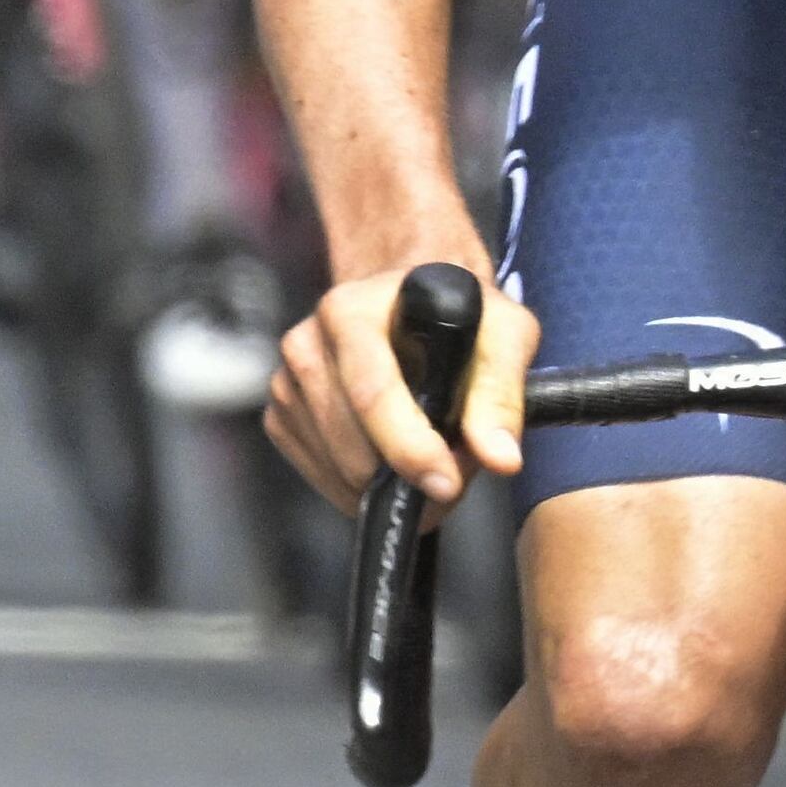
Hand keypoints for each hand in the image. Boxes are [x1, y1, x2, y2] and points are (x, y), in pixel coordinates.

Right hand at [268, 259, 539, 516]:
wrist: (411, 300)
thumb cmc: (461, 314)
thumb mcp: (504, 333)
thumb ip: (502, 393)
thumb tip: (501, 458)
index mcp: (350, 312)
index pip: (373, 394)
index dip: (410, 448)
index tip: (446, 484)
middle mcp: (306, 345)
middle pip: (352, 442)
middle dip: (409, 476)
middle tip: (456, 476)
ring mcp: (286, 383)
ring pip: (338, 467)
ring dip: (389, 484)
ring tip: (432, 460)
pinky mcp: (281, 416)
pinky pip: (321, 474)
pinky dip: (362, 485)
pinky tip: (393, 461)